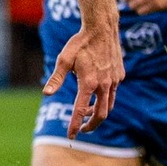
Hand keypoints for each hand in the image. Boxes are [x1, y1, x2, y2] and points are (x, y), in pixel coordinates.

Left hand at [45, 20, 122, 136]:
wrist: (102, 29)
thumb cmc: (80, 43)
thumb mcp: (64, 60)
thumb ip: (56, 78)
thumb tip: (46, 94)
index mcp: (88, 83)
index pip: (80, 110)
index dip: (75, 125)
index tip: (71, 136)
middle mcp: (104, 84)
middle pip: (101, 115)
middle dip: (91, 125)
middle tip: (81, 130)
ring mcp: (114, 80)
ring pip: (109, 105)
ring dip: (97, 112)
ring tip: (85, 112)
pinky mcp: (120, 76)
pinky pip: (113, 93)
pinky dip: (104, 99)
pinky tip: (95, 93)